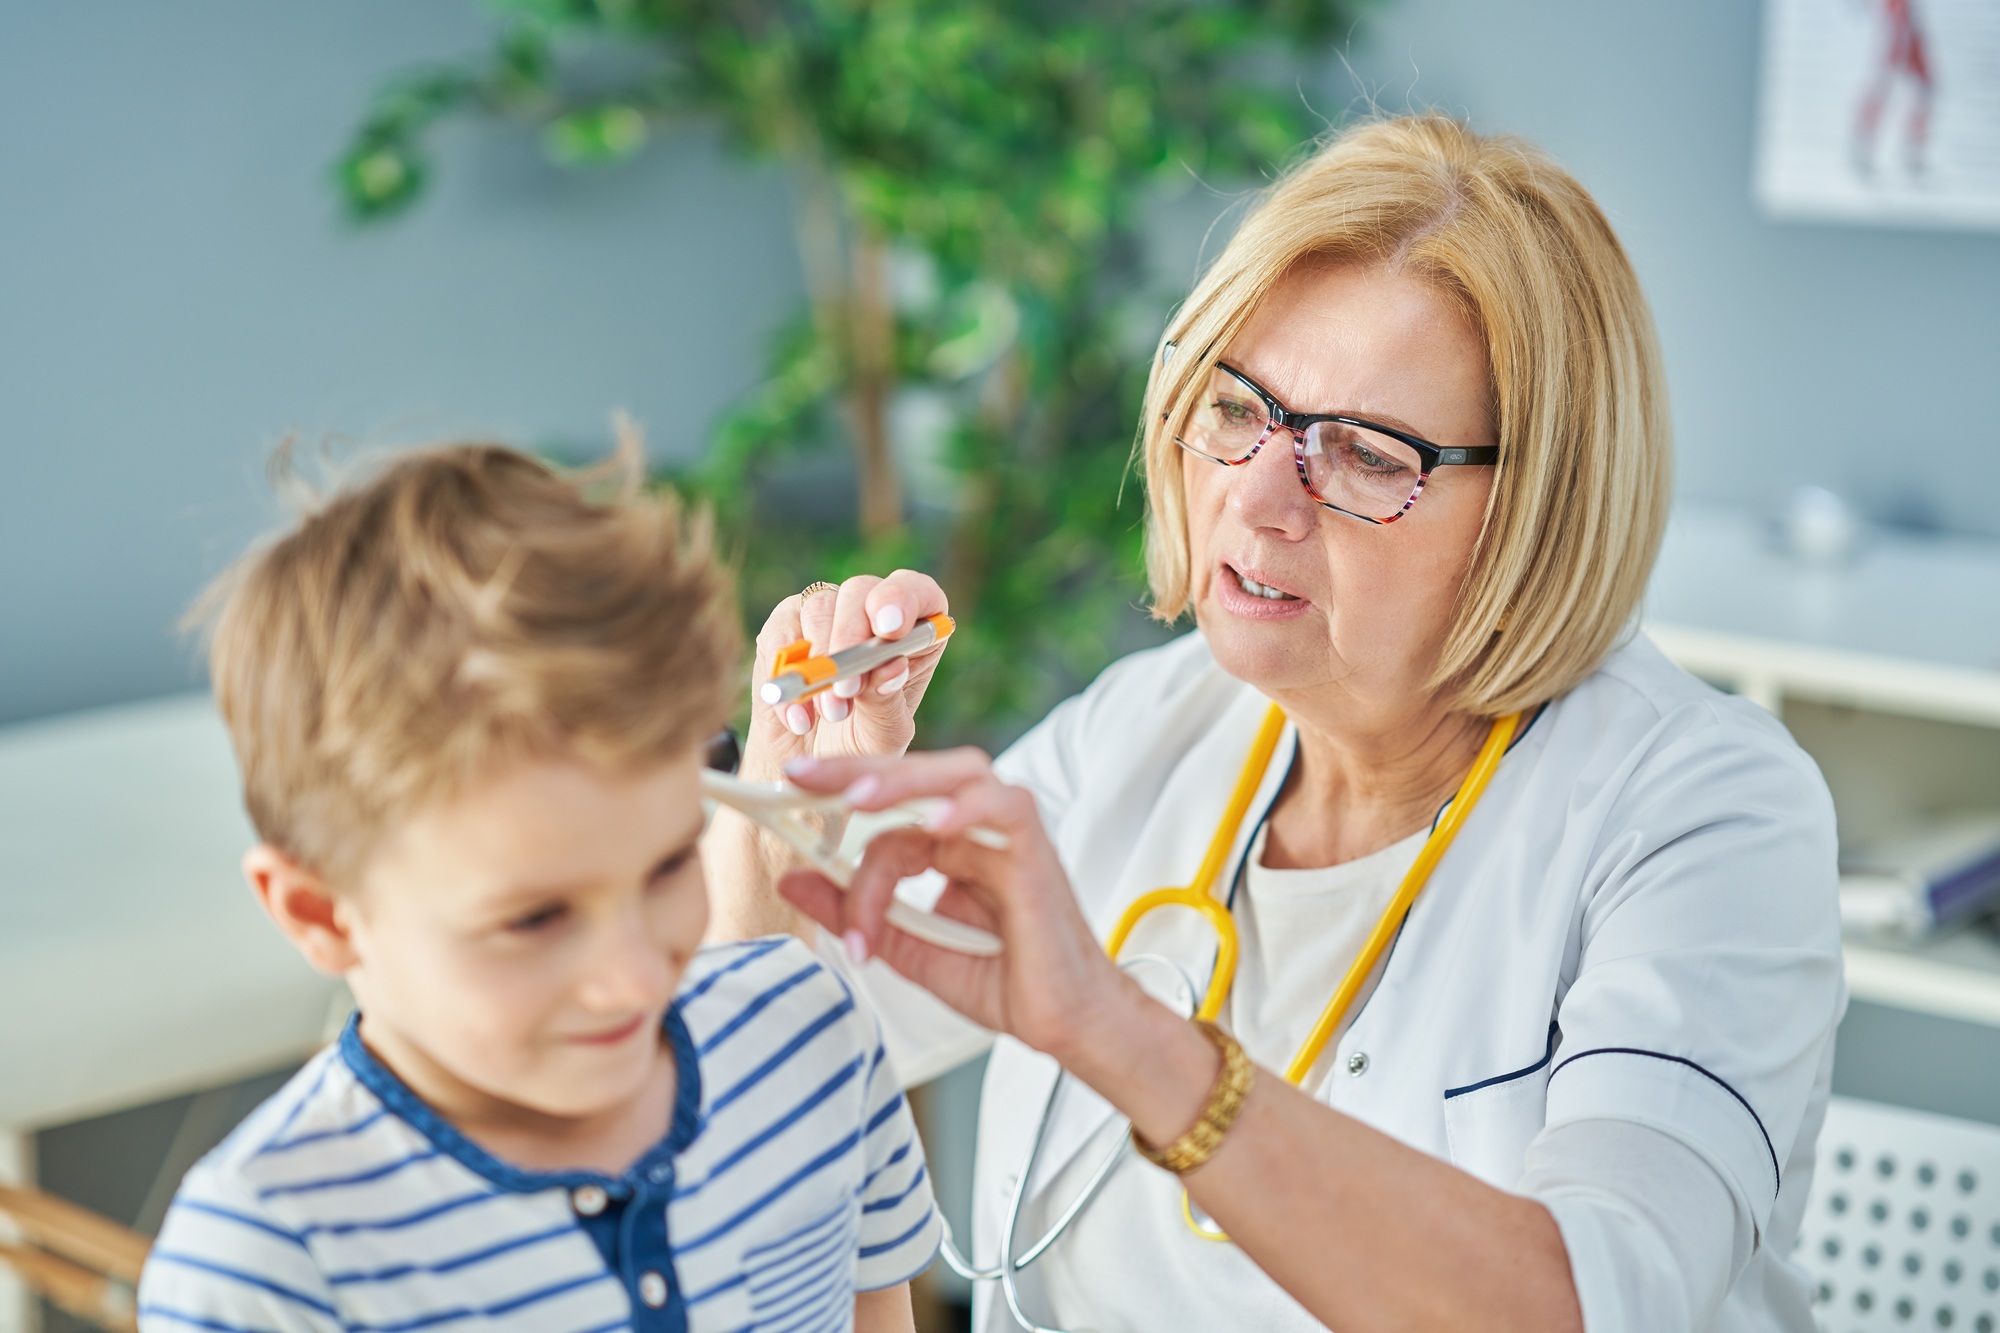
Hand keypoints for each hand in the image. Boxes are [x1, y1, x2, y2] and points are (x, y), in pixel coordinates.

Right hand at [739, 572, 949, 781]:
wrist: (811, 762)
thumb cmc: (860, 742)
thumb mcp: (883, 735)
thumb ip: (886, 703)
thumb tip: (889, 667)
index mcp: (911, 632)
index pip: (917, 591)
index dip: (903, 599)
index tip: (890, 629)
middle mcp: (868, 613)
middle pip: (860, 591)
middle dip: (852, 637)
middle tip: (847, 688)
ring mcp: (824, 615)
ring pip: (818, 606)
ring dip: (821, 662)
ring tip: (830, 713)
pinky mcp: (784, 629)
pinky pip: (780, 634)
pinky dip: (786, 674)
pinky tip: (800, 717)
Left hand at [775, 749, 1142, 1064]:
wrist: (1066, 1023)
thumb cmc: (1004, 983)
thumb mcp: (907, 947)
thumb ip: (855, 910)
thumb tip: (791, 878)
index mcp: (947, 846)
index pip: (884, 818)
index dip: (833, 823)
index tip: (780, 805)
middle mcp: (976, 828)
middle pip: (914, 777)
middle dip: (854, 771)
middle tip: (799, 776)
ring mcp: (1008, 832)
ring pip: (954, 777)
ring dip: (901, 784)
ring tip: (853, 800)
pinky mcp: (1036, 847)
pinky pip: (1003, 807)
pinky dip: (968, 808)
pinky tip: (936, 826)